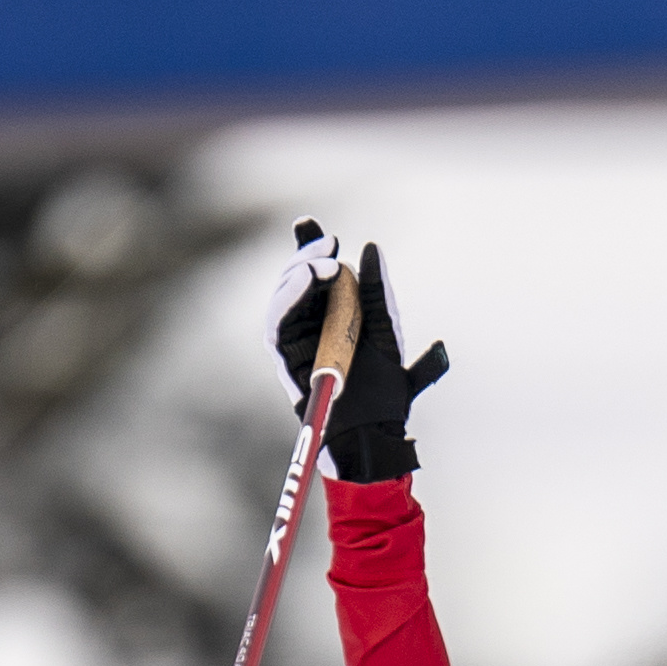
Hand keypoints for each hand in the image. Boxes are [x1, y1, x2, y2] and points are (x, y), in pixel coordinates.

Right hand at [273, 235, 446, 483]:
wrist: (378, 442)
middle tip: (329, 246)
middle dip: (307, 258)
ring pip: (282, 301)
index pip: (314, 278)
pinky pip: (277, 327)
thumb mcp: (388, 338)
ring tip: (324, 265)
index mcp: (331, 323)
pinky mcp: (288, 365)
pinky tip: (306, 281)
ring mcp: (295, 348)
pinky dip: (289, 301)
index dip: (308, 249)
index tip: (308, 223)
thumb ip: (378, 297)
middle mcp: (308, 332)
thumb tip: (371, 250)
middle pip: (294, 284)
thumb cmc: (386, 401)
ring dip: (298, 276)